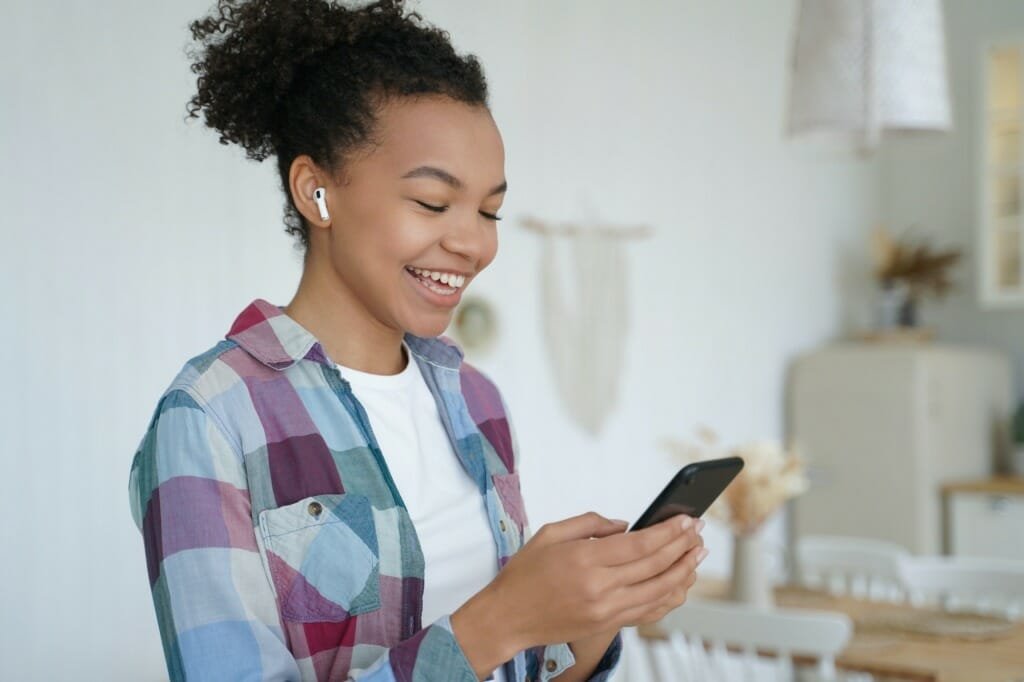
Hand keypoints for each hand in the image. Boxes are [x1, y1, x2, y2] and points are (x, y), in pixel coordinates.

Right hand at [454, 510, 705, 668]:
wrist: (507, 617)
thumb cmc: (524, 574)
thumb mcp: (550, 533)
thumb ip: (590, 524)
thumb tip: (625, 526)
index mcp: (585, 559)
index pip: (640, 544)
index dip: (669, 532)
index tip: (687, 520)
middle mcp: (599, 587)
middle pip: (655, 566)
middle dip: (682, 547)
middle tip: (698, 533)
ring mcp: (605, 610)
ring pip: (658, 592)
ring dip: (683, 572)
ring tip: (697, 555)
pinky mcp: (607, 625)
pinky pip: (647, 612)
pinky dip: (668, 598)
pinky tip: (679, 584)